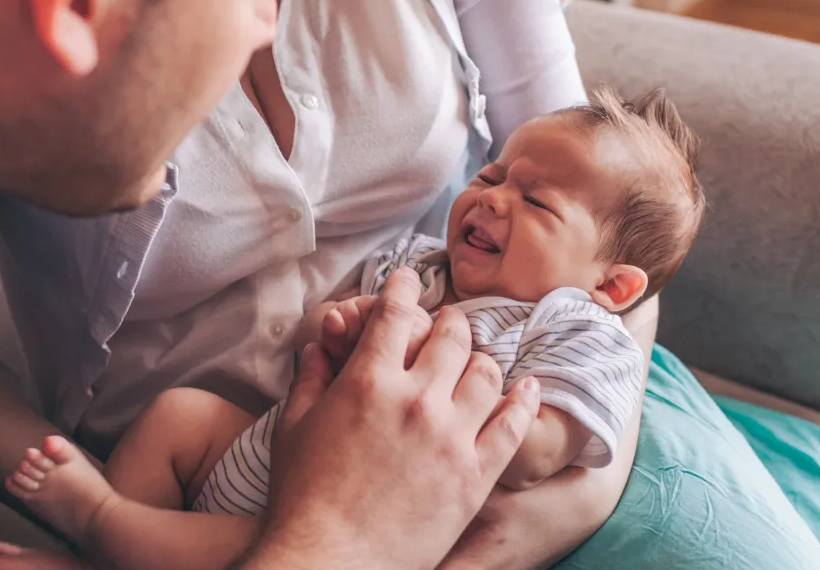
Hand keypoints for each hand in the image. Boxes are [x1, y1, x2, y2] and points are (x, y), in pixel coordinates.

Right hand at [246, 269, 540, 569]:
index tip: (407, 279)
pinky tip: (527, 388)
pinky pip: (513, 426)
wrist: (331, 562)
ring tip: (474, 360)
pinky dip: (524, 400)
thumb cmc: (303, 499)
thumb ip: (310, 378)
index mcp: (368, 381)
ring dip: (480, 358)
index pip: (396, 313)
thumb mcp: (293, 428)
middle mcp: (416, 400)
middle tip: (444, 324)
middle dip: (447, 321)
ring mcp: (451, 437)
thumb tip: (318, 346)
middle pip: (450, 336)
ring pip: (486, 373)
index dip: (403, 288)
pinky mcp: (475, 475)